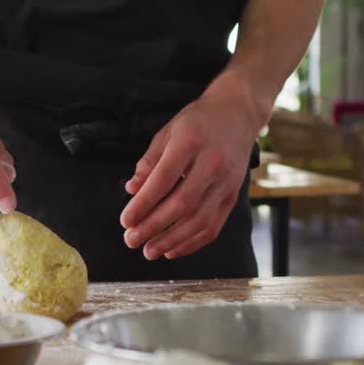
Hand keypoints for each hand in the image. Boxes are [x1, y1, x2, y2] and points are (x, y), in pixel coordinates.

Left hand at [119, 84, 264, 259]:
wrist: (237, 113)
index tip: (126, 220)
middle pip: (182, 204)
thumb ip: (150, 162)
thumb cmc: (198, 122)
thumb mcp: (168, 132)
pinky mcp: (233, 195)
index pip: (164, 180)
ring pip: (200, 220)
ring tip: (150, 251)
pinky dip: (193, 242)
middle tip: (132, 240)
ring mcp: (227, 182)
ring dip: (172, 240)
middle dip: (154, 227)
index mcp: (191, 142)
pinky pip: (214, 225)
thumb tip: (132, 190)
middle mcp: (213, 163)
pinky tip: (173, 249)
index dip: (143, 204)